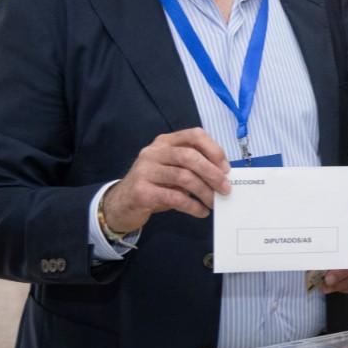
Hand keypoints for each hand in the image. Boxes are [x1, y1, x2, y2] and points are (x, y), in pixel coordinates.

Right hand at [102, 128, 230, 232]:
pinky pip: (174, 197)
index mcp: (165, 142)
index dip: (213, 150)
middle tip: (226, 189)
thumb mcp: (173, 170)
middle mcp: (153, 152)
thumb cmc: (155, 185)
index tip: (226, 168)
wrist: (122, 204)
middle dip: (212, 173)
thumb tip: (223, 176)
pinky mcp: (141, 191)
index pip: (194, 135)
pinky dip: (192, 206)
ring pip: (183, 177)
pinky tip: (201, 211)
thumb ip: (193, 167)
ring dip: (204, 192)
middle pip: (190, 156)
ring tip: (214, 203)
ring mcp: (145, 170)